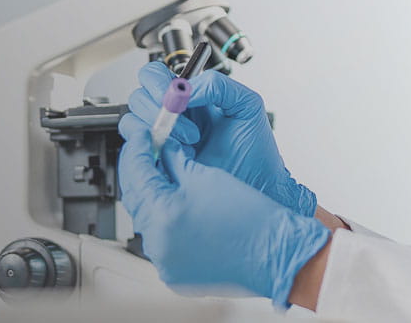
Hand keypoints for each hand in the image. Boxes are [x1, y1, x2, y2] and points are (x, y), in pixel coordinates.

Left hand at [117, 111, 329, 304]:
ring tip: (166, 181)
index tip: (144, 135)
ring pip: (145, 220)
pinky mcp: (175, 274)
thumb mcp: (206, 176)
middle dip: (141, 172)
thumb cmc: (250, 218)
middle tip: (151, 154)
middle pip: (135, 196)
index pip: (135, 170)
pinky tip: (175, 208)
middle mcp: (158, 243)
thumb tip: (159, 149)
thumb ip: (174, 160)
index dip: (138, 147)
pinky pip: (159, 242)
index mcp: (163, 213)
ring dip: (151, 198)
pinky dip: (163, 223)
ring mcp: (165, 262)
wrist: (275, 254)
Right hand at [126, 61, 317, 215]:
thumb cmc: (255, 151)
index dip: (156, 82)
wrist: (258, 187)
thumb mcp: (246, 105)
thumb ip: (218, 85)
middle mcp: (172, 116)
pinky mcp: (158, 164)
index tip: (172, 96)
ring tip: (189, 144)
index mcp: (189, 97)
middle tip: (187, 127)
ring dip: (158, 131)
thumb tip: (186, 89)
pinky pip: (136, 151)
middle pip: (138, 97)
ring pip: (132, 122)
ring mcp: (163, 140)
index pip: (155, 75)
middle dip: (157, 109)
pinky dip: (150, 150)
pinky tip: (176, 157)